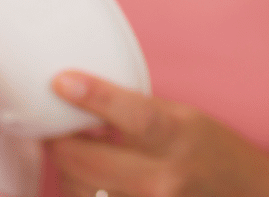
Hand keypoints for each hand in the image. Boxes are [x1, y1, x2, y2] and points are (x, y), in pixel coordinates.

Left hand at [47, 71, 268, 196]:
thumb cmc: (217, 154)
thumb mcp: (187, 119)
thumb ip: (139, 113)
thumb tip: (82, 100)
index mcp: (181, 135)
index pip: (134, 115)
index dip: (94, 97)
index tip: (61, 82)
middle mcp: (166, 176)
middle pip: (88, 160)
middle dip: (59, 142)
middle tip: (51, 125)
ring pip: (82, 190)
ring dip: (69, 170)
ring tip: (75, 153)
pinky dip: (85, 190)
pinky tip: (91, 178)